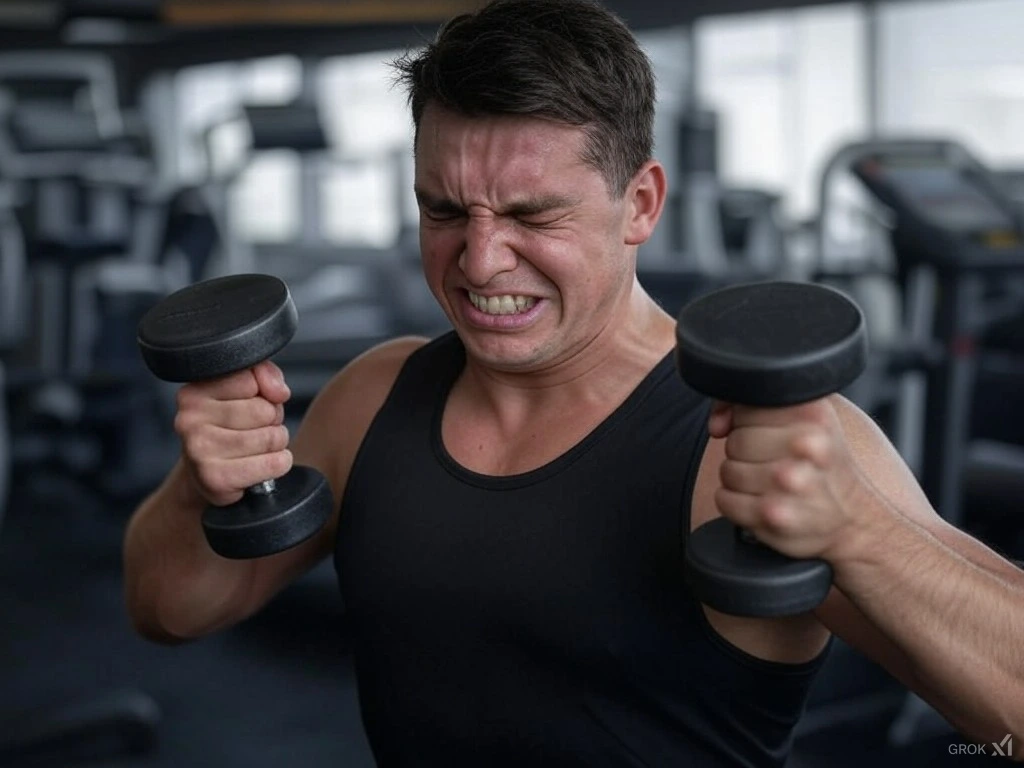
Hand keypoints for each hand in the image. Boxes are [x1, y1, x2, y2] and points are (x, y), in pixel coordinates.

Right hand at [174, 360, 292, 506]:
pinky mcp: (216, 478)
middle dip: (272, 421)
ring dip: (277, 443)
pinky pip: (273, 464)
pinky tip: (263, 463)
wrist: (210, 476)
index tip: (249, 405)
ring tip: (258, 447)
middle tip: (256, 430)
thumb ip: (264, 374)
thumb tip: (279, 392)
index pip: (251, 381)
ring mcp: (199, 450)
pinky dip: (279, 463)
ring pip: (271, 438)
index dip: (263, 394)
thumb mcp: (247, 391)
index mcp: (193, 393)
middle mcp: (189, 420)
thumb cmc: (232, 427)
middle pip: (264, 411)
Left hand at [708, 396, 864, 561]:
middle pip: (736, 441)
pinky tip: (760, 503)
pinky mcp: (774, 515)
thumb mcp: (806, 419)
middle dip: (745, 454)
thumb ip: (753, 406)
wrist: (856, 519)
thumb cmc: (822, 465)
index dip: (747, 422)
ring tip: (768, 484)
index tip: (762, 434)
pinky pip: (725, 500)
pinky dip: (735, 504)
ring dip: (740, 480)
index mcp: (813, 415)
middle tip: (771, 463)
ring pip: (728, 471)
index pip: (746, 407)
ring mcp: (791, 482)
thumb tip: (717, 424)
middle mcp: (806, 445)